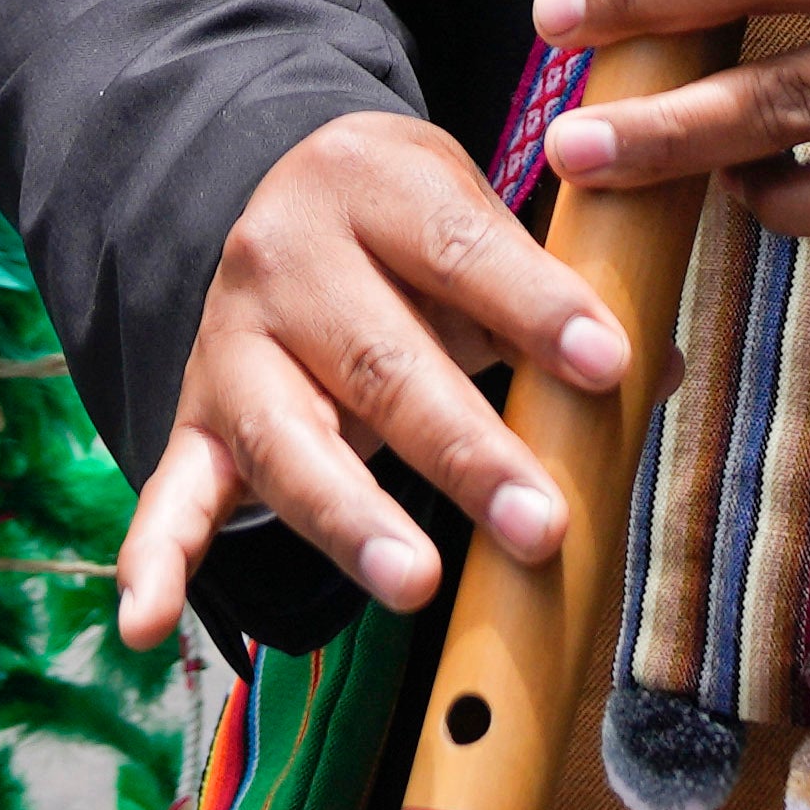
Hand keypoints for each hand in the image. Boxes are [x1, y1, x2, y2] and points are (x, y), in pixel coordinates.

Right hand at [110, 110, 630, 645]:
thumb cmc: (412, 229)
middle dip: (466, 450)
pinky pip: (171, 493)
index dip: (535, 307)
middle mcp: (286, 261)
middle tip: (543, 524)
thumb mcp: (476, 218)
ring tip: (416, 582)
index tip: (610, 363)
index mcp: (374, 187)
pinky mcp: (195, 419)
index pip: (461, 249)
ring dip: (353, 519)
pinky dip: (156, 560)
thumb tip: (663, 371)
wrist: (270, 184)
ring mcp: (231, 346)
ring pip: (289, 440)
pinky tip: (145, 626)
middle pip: (382, 362)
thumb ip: (558, 293)